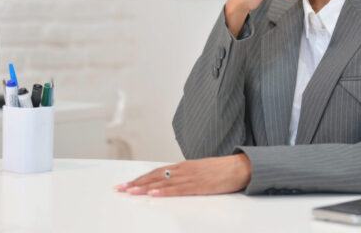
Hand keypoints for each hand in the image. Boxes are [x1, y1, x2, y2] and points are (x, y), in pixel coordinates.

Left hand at [114, 154, 251, 196]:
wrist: (240, 167)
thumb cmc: (221, 171)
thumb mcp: (199, 171)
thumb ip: (185, 176)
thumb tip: (170, 183)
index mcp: (183, 166)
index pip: (156, 172)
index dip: (140, 178)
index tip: (126, 184)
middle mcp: (183, 170)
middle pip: (155, 176)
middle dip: (136, 182)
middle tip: (120, 189)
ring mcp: (191, 177)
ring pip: (163, 182)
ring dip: (145, 187)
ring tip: (131, 191)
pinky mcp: (199, 185)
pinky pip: (178, 189)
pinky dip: (164, 191)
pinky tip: (154, 193)